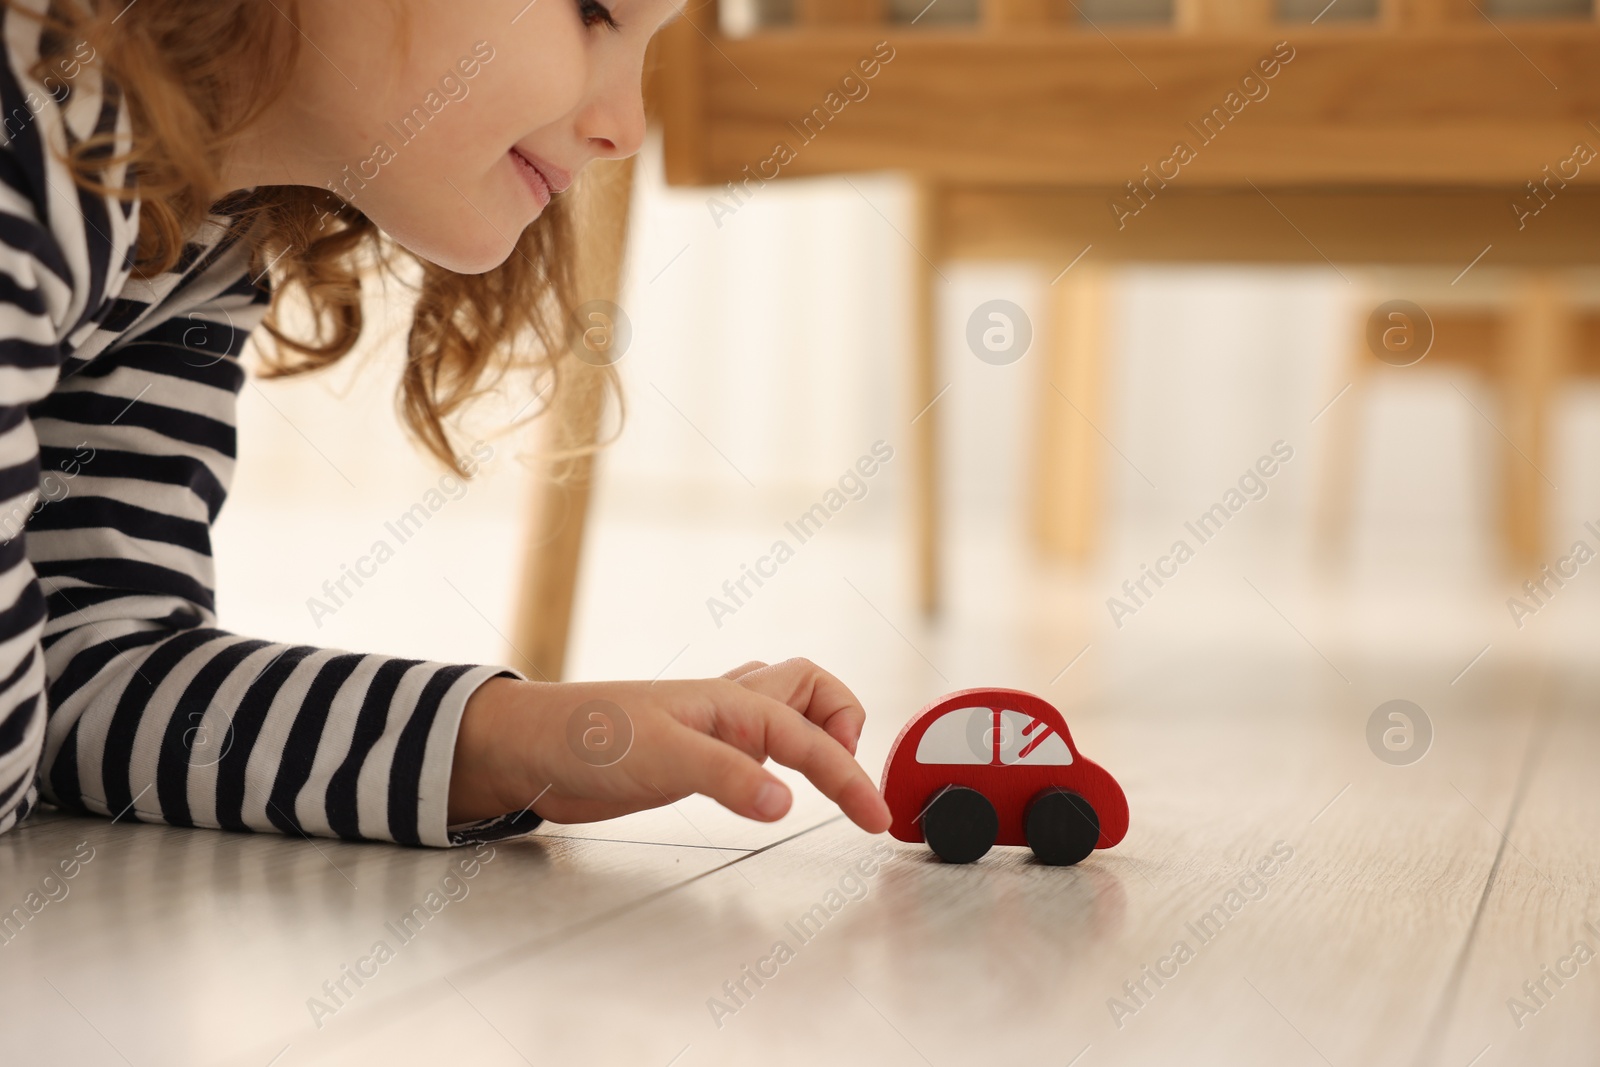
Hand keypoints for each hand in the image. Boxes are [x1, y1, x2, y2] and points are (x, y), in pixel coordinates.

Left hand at [449, 658, 892, 834]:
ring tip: (830, 774)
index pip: (814, 738)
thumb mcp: (661, 757)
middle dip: (846, 724)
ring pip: (785, 707)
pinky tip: (771, 779)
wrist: (526, 749)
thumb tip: (788, 802)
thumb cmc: (583, 739)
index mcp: (732, 702)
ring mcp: (710, 727)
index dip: (851, 779)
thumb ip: (728, 776)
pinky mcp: (691, 753)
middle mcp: (728, 707)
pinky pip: (756, 738)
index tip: (875, 819)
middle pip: (812, 691)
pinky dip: (781, 751)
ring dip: (817, 730)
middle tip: (850, 780)